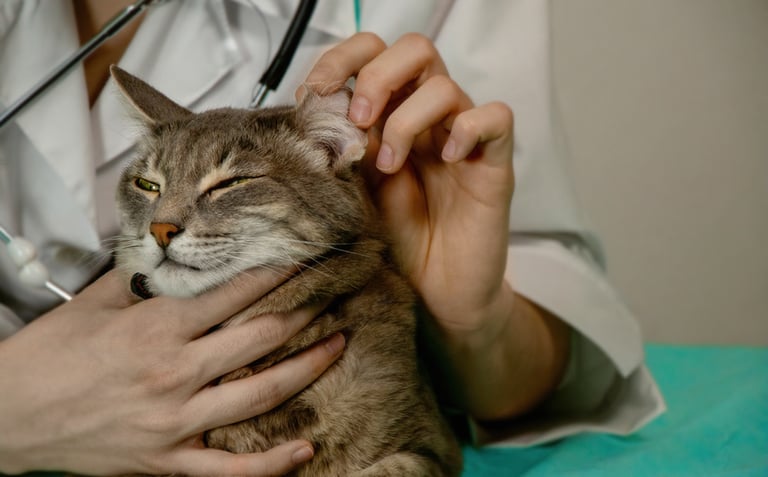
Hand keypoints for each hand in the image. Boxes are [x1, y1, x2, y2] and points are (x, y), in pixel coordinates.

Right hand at [0, 269, 343, 474]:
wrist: (8, 417)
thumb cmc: (49, 355)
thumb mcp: (93, 303)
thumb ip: (143, 277)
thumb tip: (176, 249)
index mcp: (158, 328)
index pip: (236, 293)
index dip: (277, 273)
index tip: (306, 258)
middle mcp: (176, 373)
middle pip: (261, 337)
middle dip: (305, 310)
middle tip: (335, 292)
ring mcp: (176, 422)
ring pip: (260, 395)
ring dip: (307, 369)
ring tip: (339, 345)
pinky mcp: (168, 461)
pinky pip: (230, 471)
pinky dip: (271, 464)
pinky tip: (304, 450)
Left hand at [303, 33, 568, 420]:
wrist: (435, 294)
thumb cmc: (397, 242)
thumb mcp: (353, 190)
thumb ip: (340, 149)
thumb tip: (311, 112)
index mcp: (391, 116)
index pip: (372, 52)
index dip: (341, 60)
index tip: (314, 95)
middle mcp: (427, 118)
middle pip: (414, 49)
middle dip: (376, 77)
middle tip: (358, 122)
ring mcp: (461, 138)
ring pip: (445, 85)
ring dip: (407, 119)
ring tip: (391, 164)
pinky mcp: (493, 164)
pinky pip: (496, 117)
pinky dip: (468, 129)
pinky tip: (447, 160)